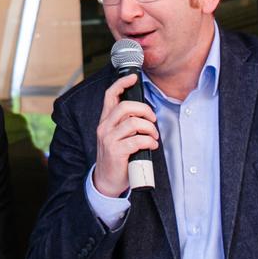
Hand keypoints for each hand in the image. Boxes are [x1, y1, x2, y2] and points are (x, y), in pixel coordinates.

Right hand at [92, 73, 158, 197]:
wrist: (106, 181)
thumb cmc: (116, 158)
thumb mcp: (117, 137)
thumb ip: (126, 124)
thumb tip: (144, 113)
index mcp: (105, 121)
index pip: (110, 96)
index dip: (121, 83)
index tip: (133, 77)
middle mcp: (104, 128)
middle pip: (126, 107)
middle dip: (144, 110)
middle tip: (152, 120)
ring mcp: (109, 139)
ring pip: (133, 123)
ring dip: (149, 128)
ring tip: (153, 136)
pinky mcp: (116, 151)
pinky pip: (138, 140)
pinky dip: (149, 141)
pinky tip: (151, 146)